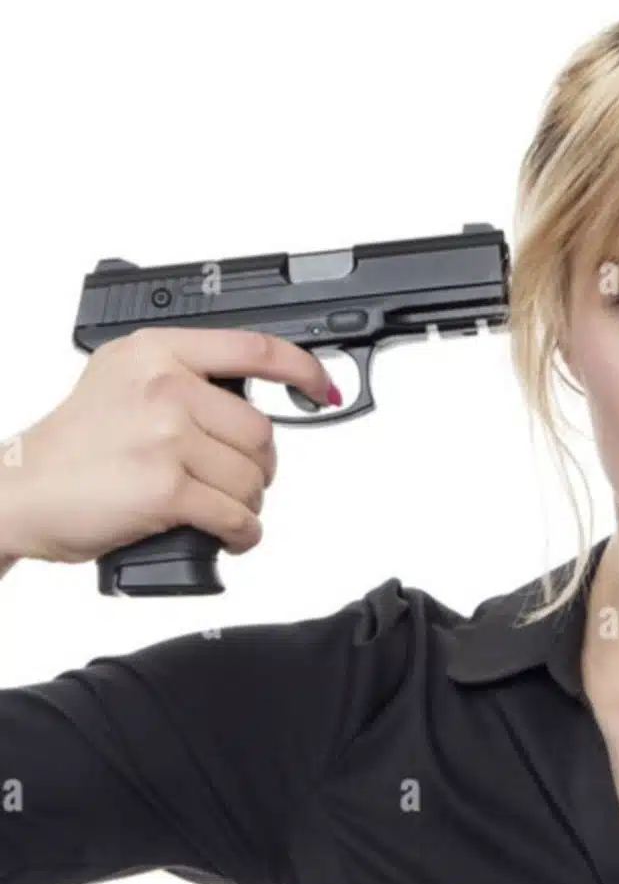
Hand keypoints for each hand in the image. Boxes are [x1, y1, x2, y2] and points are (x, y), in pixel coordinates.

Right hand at [3, 328, 336, 563]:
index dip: (303, 370)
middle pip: (260, 432)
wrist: (18, 491)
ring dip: (248, 503)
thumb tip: (248, 397)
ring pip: (252, 478)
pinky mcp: (167, 489)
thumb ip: (181, 376)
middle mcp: (165, 387)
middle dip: (259, 466)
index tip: (323, 387)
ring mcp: (166, 437)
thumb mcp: (121, 380)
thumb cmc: (71, 445)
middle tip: (238, 480)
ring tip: (224, 508)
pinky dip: (243, 533)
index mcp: (159, 352)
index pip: (255, 349)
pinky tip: (232, 535)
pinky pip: (237, 515)